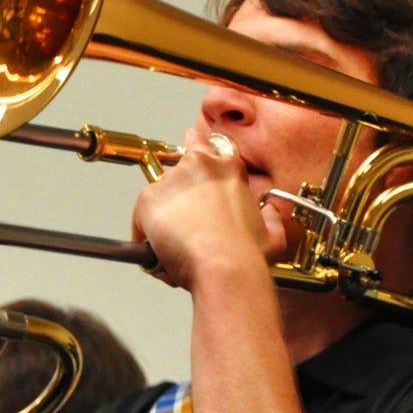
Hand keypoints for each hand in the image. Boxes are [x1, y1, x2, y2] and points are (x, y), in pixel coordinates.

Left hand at [132, 136, 279, 290]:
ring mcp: (171, 180)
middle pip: (177, 172)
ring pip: (158, 197)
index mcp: (228, 168)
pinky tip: (160, 251)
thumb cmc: (246, 254)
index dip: (196, 149)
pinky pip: (140, 218)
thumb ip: (268, 216)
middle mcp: (198, 166)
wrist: (223, 267)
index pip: (205, 145)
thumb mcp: (271, 232)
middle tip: (184, 221)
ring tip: (177, 244)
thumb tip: (269, 213)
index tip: (191, 151)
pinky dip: (145, 235)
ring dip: (163, 217)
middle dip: (178, 195)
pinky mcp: (148, 198)